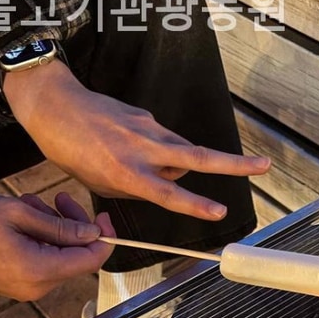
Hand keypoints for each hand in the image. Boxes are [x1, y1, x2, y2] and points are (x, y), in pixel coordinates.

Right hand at [0, 191, 113, 299]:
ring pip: (59, 257)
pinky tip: (22, 219)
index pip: (91, 260)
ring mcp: (26, 288)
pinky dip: (40, 239)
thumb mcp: (18, 213)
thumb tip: (92, 234)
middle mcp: (36, 287)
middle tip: (60, 200)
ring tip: (30, 206)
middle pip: (76, 258)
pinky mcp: (16, 283)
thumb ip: (61, 227)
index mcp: (40, 271)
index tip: (103, 217)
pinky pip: (43, 262)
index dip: (103, 238)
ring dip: (53, 229)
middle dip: (73, 226)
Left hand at [4, 60, 270, 219]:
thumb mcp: (100, 182)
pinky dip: (157, 150)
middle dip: (234, 164)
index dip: (196, 205)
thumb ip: (138, 186)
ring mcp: (148, 128)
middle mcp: (143, 149)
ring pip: (180, 151)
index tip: (220, 211)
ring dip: (178, 163)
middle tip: (264, 166)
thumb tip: (170, 181)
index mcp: (127, 172)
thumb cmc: (72, 152)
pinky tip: (130, 146)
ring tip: (136, 162)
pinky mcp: (146, 117)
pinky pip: (163, 141)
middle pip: (198, 157)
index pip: (169, 193)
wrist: (54, 106)